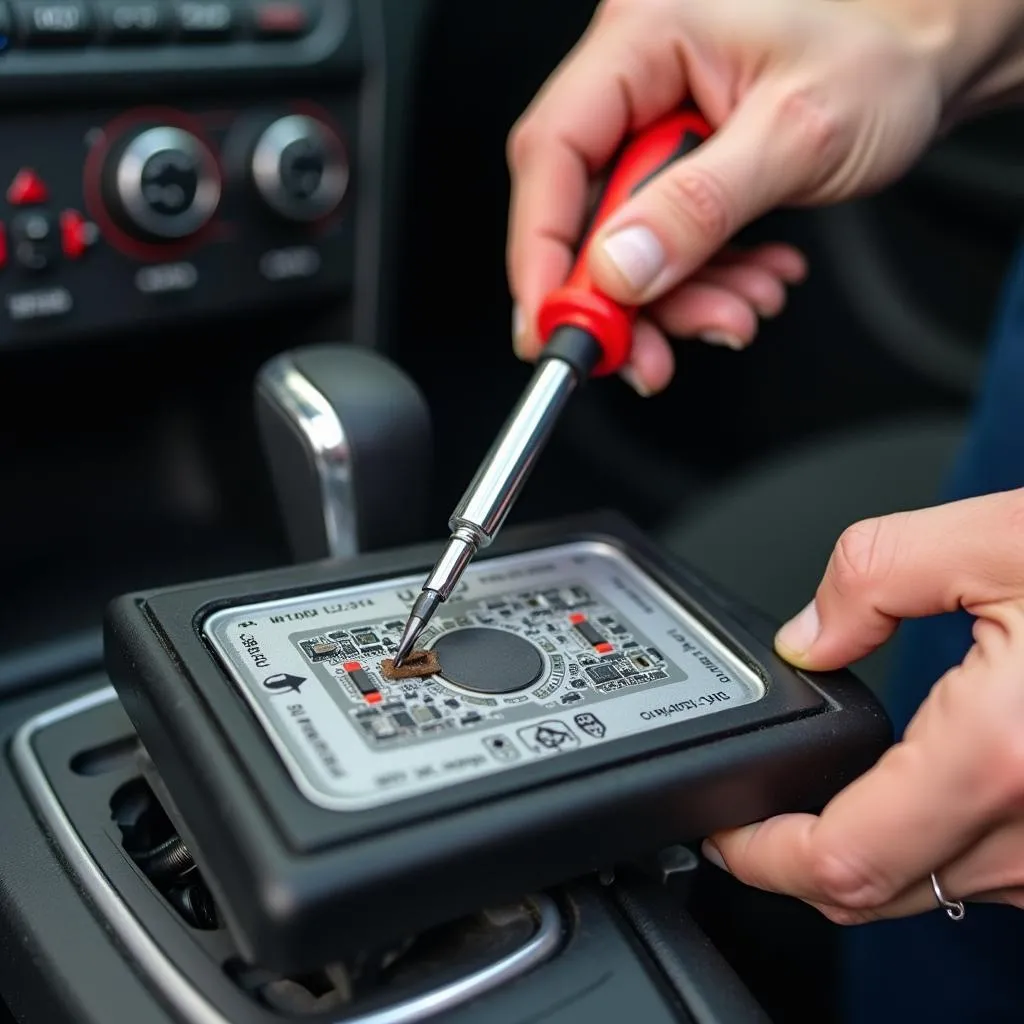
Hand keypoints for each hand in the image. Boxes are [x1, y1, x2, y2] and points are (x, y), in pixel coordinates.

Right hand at [506, 0, 945, 393]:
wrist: (927, 65)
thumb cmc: (882, 59)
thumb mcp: (797, 133)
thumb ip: (700, 204)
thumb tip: (618, 269)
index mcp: (645, 38)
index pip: (552, 152)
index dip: (541, 249)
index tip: (555, 322)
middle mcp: (638, 82)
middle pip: (583, 212)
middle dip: (622, 298)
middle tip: (652, 355)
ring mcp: (655, 129)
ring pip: (624, 243)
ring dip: (676, 299)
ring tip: (741, 311)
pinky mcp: (678, 169)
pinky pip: (663, 244)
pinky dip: (702, 282)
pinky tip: (750, 281)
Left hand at [704, 489, 1023, 922]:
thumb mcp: (1003, 539)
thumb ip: (877, 575)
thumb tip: (811, 636)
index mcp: (1003, 757)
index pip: (841, 859)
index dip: (761, 855)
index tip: (722, 830)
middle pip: (874, 891)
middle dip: (796, 860)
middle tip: (752, 815)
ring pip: (933, 888)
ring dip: (865, 850)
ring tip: (826, 789)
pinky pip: (992, 873)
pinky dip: (931, 844)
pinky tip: (917, 791)